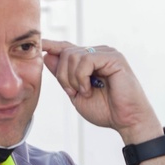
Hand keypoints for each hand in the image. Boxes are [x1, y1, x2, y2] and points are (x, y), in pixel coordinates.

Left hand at [42, 40, 162, 144]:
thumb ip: (63, 76)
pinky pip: (86, 59)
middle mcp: (98, 53)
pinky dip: (81, 77)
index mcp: (90, 61)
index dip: (52, 45)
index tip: (38, 43)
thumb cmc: (106, 110)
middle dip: (62, 75)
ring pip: (73, 55)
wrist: (127, 121)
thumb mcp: (76, 93)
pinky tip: (89, 89)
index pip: (68, 48)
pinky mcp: (113, 57)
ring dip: (72, 78)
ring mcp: (106, 54)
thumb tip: (47, 55)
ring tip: (84, 92)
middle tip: (73, 92)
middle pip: (66, 53)